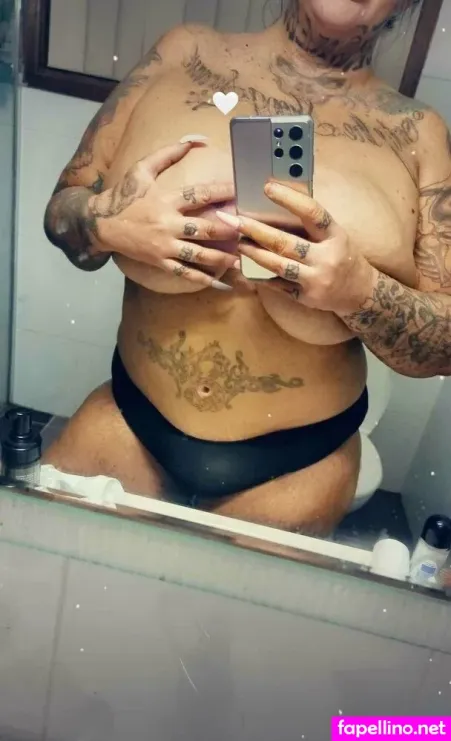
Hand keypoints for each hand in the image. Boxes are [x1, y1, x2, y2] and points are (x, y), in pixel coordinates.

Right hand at [90, 141, 236, 289]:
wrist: (101, 223)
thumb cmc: (124, 194)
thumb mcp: (142, 168)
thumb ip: (169, 153)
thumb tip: (195, 140)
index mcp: (165, 199)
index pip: (199, 194)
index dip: (222, 192)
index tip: (241, 192)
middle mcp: (167, 224)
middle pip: (203, 228)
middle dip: (228, 230)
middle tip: (248, 231)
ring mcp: (164, 245)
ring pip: (197, 254)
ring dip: (220, 258)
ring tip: (240, 259)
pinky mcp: (160, 261)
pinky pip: (184, 272)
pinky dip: (203, 279)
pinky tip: (220, 283)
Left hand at [216, 181, 373, 312]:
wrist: (359, 293)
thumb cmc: (342, 255)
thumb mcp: (335, 235)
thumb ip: (311, 223)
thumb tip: (280, 200)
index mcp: (335, 235)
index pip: (312, 213)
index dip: (289, 199)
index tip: (267, 187)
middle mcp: (326, 257)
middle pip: (285, 243)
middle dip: (256, 230)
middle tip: (233, 219)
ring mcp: (315, 279)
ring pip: (278, 265)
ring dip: (254, 253)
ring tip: (238, 242)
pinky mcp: (305, 297)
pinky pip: (277, 285)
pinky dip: (259, 275)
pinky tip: (244, 266)